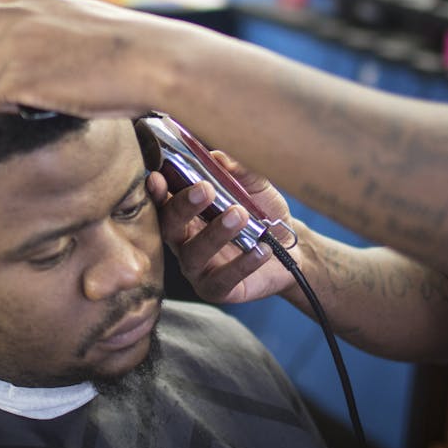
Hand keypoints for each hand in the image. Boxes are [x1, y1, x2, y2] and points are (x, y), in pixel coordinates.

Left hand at [0, 0, 194, 117]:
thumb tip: (26, 49)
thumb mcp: (81, 20)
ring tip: (36, 95)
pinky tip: (42, 104)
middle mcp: (17, 14)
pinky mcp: (14, 75)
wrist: (153, 60)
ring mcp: (12, 43)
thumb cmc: (131, 50)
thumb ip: (46, 25)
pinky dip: (12, 108)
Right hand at [151, 150, 302, 304]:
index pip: (163, 202)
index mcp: (186, 214)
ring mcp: (198, 268)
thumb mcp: (256, 188)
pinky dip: (243, 263)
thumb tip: (219, 156)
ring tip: (240, 215)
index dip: (157, 191)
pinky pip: (223, 279)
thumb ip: (239, 171)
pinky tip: (261, 249)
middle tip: (205, 189)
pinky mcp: (217, 290)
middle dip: (183, 206)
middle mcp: (184, 241)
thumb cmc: (263, 215)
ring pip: (194, 253)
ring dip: (215, 233)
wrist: (291, 250)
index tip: (159, 177)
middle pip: (170, 226)